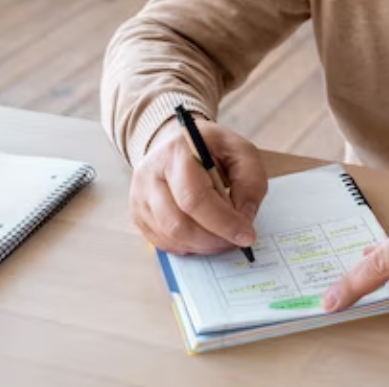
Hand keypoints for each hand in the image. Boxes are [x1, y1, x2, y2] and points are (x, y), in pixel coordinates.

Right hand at [129, 120, 267, 255]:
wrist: (176, 142)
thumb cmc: (212, 148)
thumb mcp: (241, 152)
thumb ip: (250, 182)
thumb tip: (243, 219)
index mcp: (177, 153)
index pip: (195, 198)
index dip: (223, 222)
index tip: (246, 236)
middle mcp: (150, 173)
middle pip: (178, 222)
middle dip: (212, 239)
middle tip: (235, 241)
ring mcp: (139, 194)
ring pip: (169, 235)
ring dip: (201, 245)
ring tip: (221, 238)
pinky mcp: (137, 212)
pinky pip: (160, 241)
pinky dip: (186, 246)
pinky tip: (202, 236)